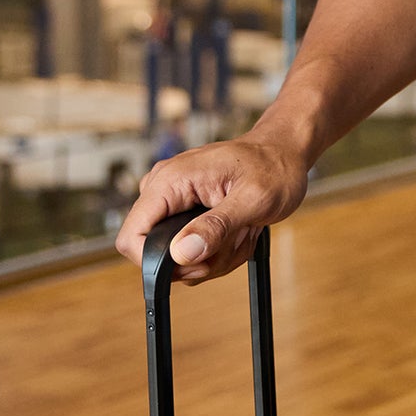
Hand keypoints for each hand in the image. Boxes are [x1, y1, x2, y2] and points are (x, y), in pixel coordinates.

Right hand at [114, 131, 310, 284]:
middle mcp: (164, 190)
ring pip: (179, 257)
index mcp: (170, 181)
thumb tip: (181, 253)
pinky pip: (192, 250)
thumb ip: (216, 227)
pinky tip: (238, 232)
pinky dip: (218, 251)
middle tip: (235, 240)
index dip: (158, 262)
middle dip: (200, 260)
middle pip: (158, 254)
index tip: (199, 260)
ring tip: (242, 231)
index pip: (131, 238)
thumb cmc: (273, 167)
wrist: (284, 153)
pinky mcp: (186, 212)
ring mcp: (174, 202)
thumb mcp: (252, 199)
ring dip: (216, 256)